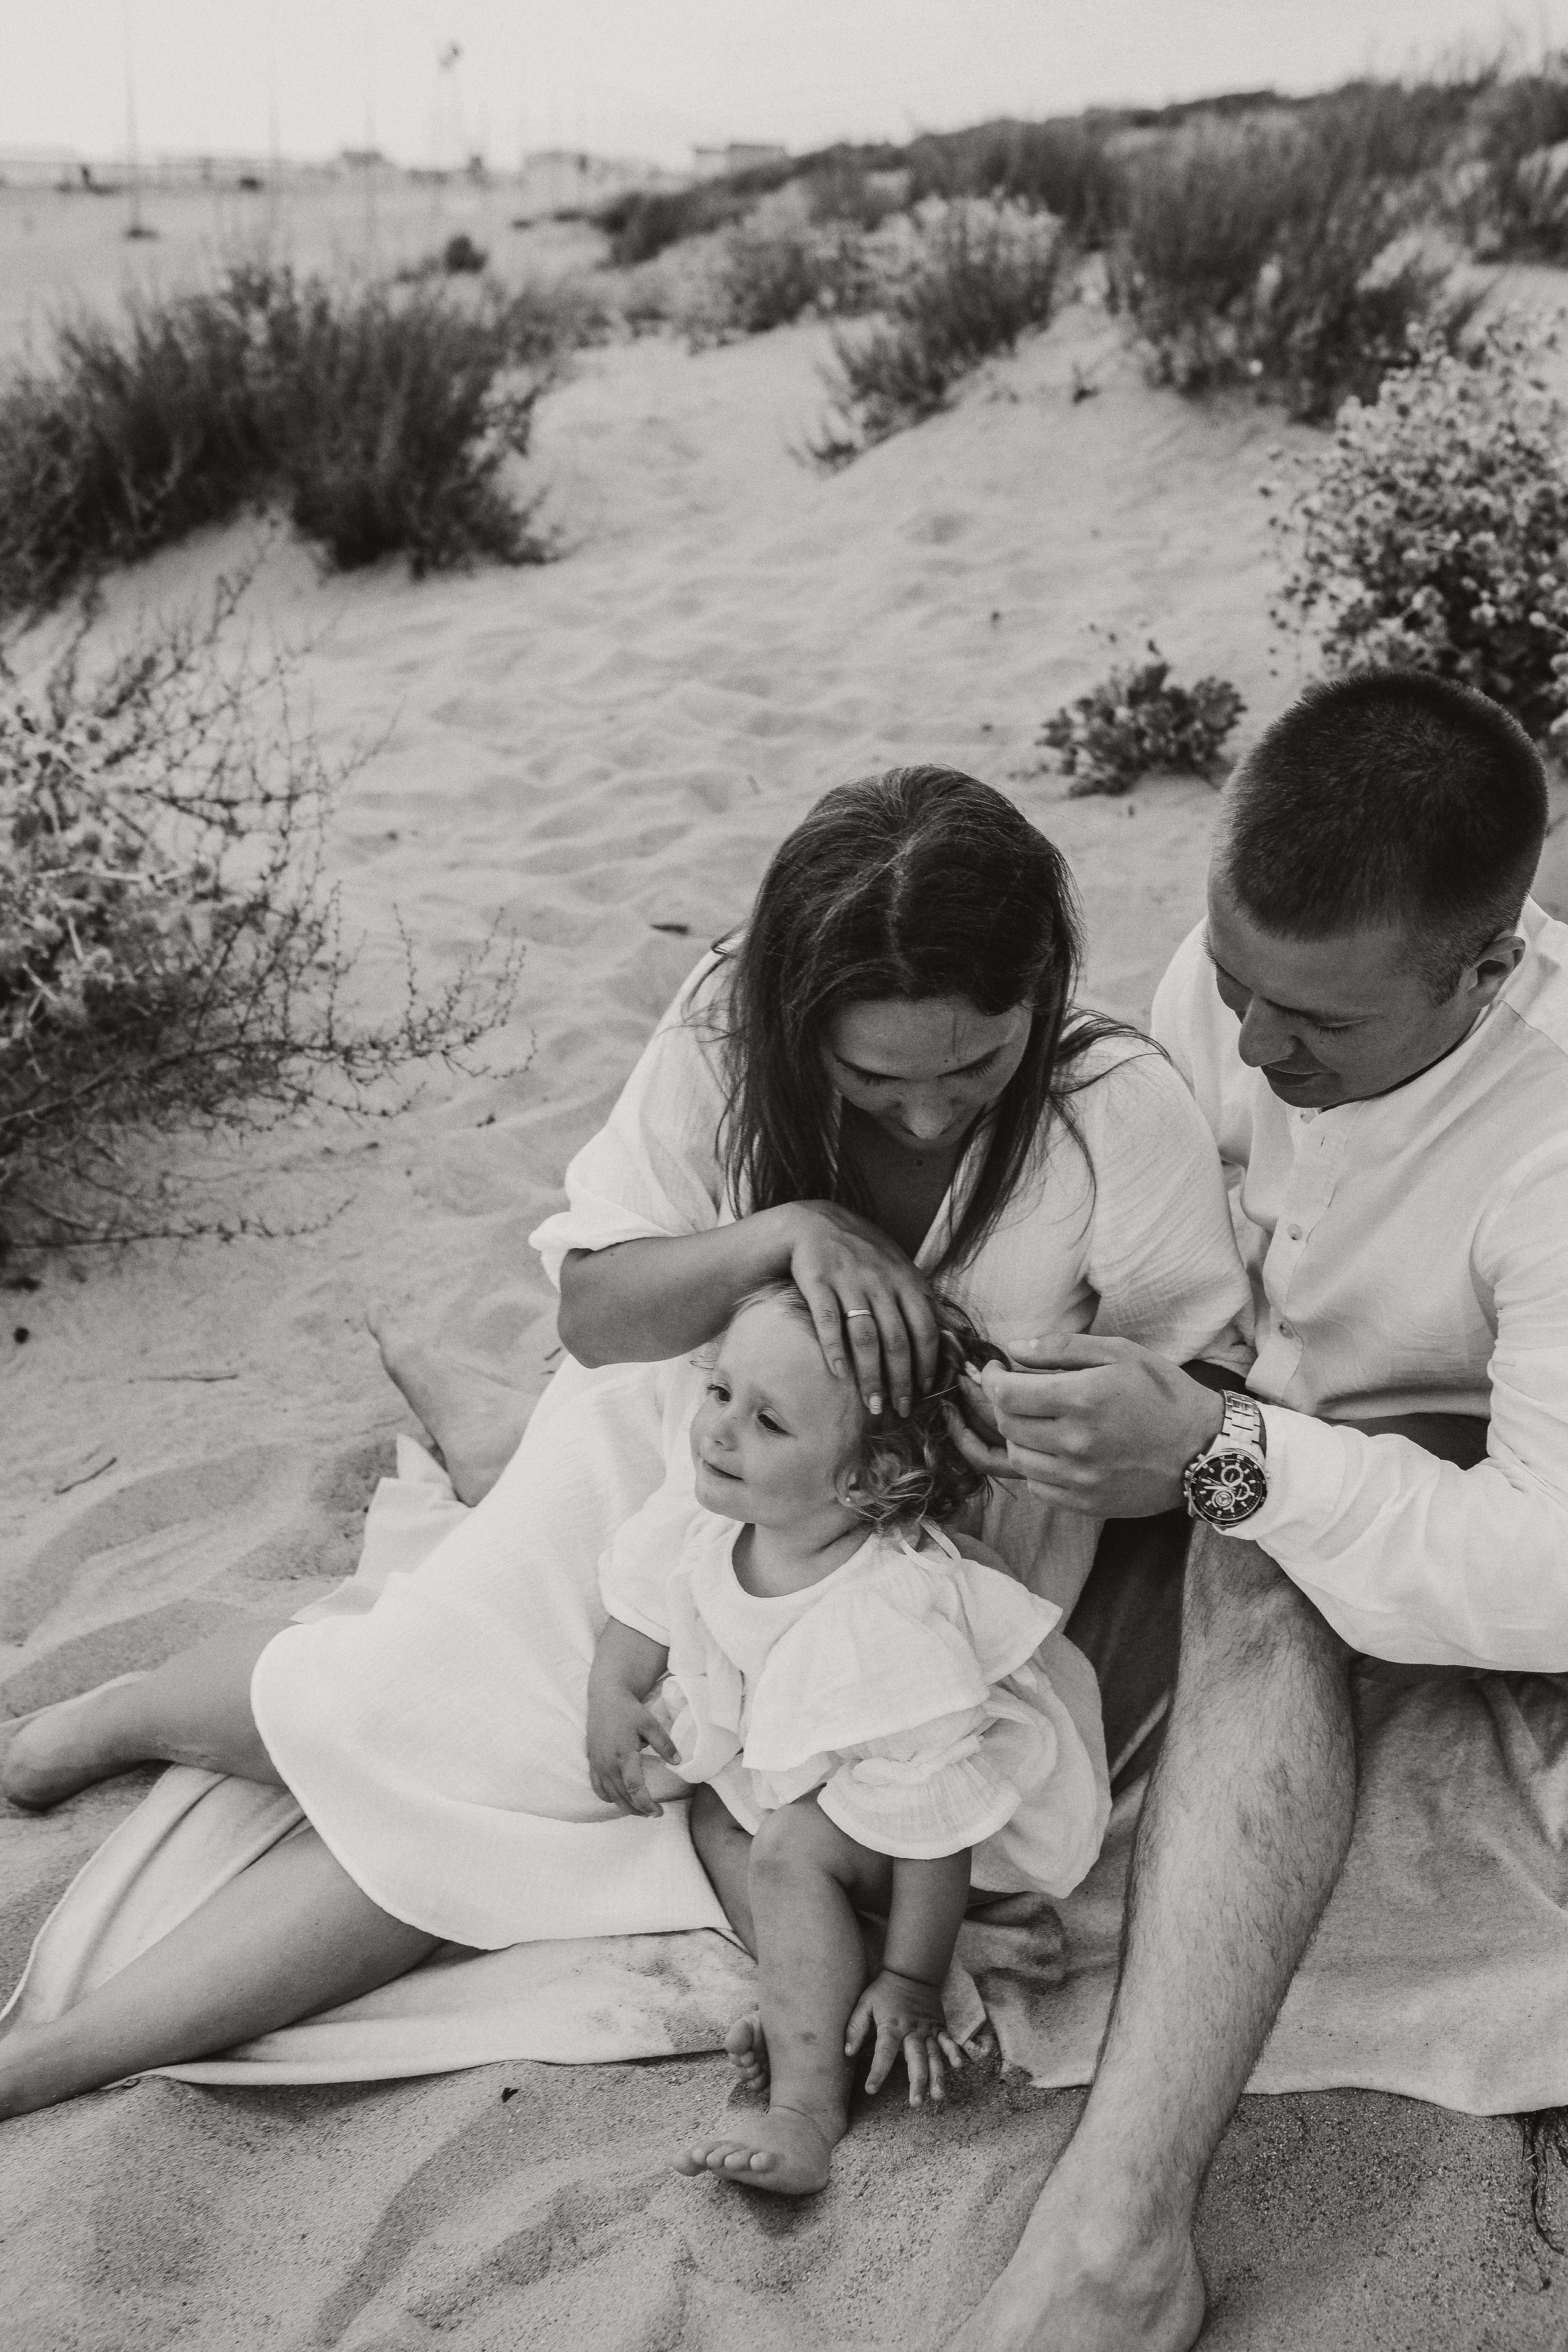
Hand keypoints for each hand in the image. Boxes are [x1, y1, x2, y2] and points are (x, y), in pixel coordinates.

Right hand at [586, 1686, 677, 1817]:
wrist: (605, 1699)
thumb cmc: (629, 1711)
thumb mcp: (650, 1724)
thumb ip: (664, 1743)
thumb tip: (678, 1762)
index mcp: (624, 1754)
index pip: (634, 1788)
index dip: (646, 1804)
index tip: (659, 1812)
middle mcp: (608, 1764)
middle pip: (623, 1797)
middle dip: (639, 1810)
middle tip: (655, 1814)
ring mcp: (598, 1765)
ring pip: (610, 1796)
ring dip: (625, 1807)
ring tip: (640, 1810)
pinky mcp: (592, 1763)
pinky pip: (598, 1789)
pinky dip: (609, 1798)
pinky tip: (620, 1799)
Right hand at [784, 1202, 941, 1420]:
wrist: (813, 1223)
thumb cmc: (861, 1251)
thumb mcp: (898, 1266)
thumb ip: (919, 1297)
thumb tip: (950, 1332)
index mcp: (905, 1279)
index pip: (925, 1328)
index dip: (927, 1363)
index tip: (925, 1390)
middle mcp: (880, 1282)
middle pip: (896, 1340)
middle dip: (901, 1380)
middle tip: (900, 1409)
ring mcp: (849, 1282)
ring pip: (865, 1337)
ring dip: (870, 1375)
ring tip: (873, 1404)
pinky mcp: (818, 1282)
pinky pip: (827, 1320)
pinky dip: (833, 1348)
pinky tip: (839, 1373)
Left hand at [845, 1967, 965, 2104]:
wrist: (911, 1971)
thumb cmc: (885, 1990)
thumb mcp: (865, 2003)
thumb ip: (856, 2027)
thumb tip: (848, 2052)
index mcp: (891, 2026)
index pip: (883, 2053)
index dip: (877, 2071)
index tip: (871, 2089)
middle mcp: (912, 2030)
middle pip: (916, 2059)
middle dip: (917, 2082)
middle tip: (915, 2103)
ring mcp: (928, 2029)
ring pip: (934, 2055)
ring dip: (937, 2076)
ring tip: (938, 2096)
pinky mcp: (939, 2026)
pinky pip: (948, 2041)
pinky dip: (954, 2053)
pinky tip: (958, 2067)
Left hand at [949, 1334, 1225, 1516]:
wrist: (1205, 1450)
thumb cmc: (1165, 1394)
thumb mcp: (1121, 1353)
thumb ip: (1062, 1347)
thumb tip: (1013, 1348)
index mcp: (1083, 1399)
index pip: (1007, 1394)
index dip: (992, 1380)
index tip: (996, 1371)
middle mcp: (1076, 1442)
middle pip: (1007, 1425)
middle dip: (1003, 1405)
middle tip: (1016, 1392)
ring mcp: (1080, 1478)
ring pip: (1018, 1458)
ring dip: (1018, 1436)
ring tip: (1038, 1420)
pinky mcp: (1086, 1503)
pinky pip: (1038, 1487)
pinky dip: (1037, 1466)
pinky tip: (1055, 1450)